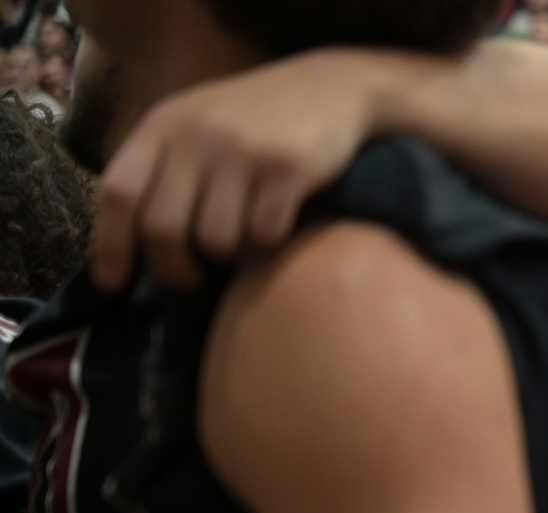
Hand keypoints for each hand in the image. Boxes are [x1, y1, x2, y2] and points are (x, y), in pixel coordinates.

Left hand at [92, 48, 425, 290]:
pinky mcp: (287, 167)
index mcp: (164, 125)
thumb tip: (132, 240)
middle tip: (191, 278)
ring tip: (241, 242)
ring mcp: (242, 150)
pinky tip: (277, 226)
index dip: (110, 244)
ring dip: (229, 256)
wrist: (331, 88)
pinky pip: (264, 234)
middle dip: (174, 268)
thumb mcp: (197, 127)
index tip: (114, 283)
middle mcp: (196, 135)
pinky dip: (269, 243)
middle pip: (163, 228)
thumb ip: (164, 169)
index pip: (119, 192)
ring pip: (216, 240)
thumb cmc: (257, 120)